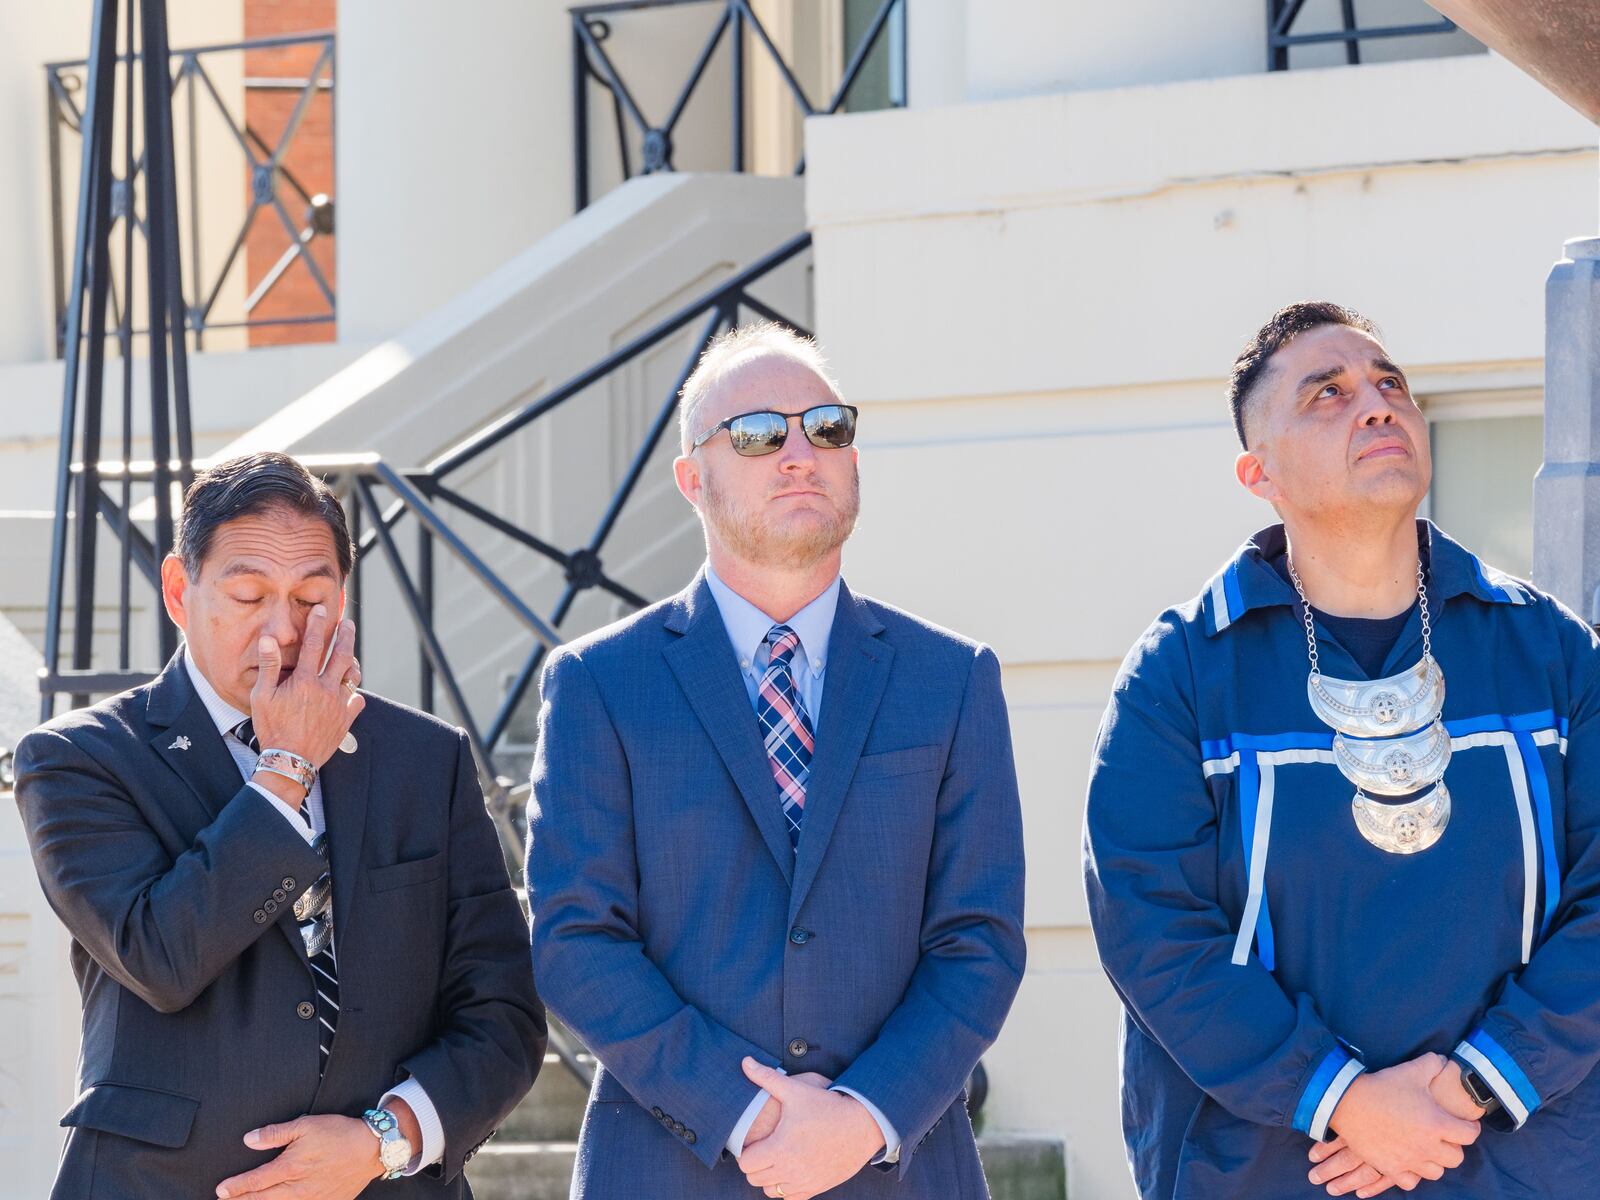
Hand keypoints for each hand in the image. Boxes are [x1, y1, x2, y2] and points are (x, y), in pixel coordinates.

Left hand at [215, 1113, 381, 1198]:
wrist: (371, 1149)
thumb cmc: (339, 1134)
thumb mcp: (306, 1125)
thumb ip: (276, 1133)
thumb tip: (250, 1139)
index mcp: (292, 1166)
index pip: (256, 1181)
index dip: (236, 1187)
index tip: (221, 1190)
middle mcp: (298, 1188)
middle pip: (262, 1199)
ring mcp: (311, 1199)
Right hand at [250, 606, 363, 778]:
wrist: (290, 761)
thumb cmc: (272, 729)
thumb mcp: (262, 697)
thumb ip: (269, 666)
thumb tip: (269, 639)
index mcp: (304, 680)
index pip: (313, 644)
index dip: (317, 623)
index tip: (321, 610)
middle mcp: (325, 689)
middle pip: (341, 654)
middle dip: (346, 635)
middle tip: (348, 623)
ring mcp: (338, 704)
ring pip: (353, 676)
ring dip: (352, 662)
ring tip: (350, 655)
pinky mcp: (345, 719)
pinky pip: (356, 700)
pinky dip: (353, 693)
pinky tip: (349, 691)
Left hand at [737, 1058, 884, 1199]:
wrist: (862, 1124)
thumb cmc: (827, 1105)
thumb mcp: (796, 1089)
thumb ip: (767, 1077)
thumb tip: (745, 1061)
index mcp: (780, 1147)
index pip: (746, 1163)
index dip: (747, 1151)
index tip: (756, 1141)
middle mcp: (790, 1169)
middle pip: (755, 1178)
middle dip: (756, 1164)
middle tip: (765, 1148)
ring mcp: (804, 1181)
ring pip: (771, 1191)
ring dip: (769, 1177)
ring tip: (778, 1158)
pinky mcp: (817, 1187)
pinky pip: (790, 1198)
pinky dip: (786, 1188)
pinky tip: (792, 1169)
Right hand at [1308, 1054, 1478, 1195]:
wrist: (1347, 1102)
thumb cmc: (1382, 1087)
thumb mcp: (1411, 1070)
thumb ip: (1434, 1064)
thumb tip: (1445, 1061)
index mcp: (1438, 1125)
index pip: (1470, 1135)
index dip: (1470, 1127)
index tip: (1464, 1123)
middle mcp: (1428, 1147)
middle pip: (1456, 1158)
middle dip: (1453, 1146)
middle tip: (1442, 1136)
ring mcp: (1409, 1161)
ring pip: (1436, 1172)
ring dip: (1434, 1161)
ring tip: (1426, 1149)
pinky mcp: (1391, 1168)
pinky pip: (1411, 1182)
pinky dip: (1412, 1174)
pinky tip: (1407, 1161)